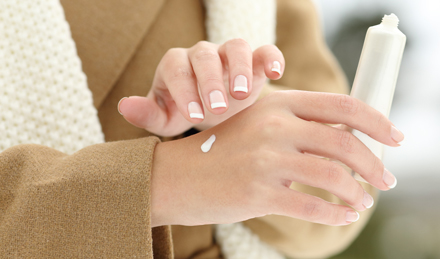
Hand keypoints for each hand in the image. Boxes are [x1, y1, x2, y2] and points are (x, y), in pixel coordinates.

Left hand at [118, 39, 283, 135]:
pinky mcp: (256, 60)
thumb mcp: (167, 119)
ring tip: (241, 93)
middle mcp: (203, 54)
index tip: (194, 117)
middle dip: (210, 80)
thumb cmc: (189, 112)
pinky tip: (275, 74)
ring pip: (236, 46)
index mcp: (177, 66)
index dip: (184, 91)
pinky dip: (271, 58)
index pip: (176, 70)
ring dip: (239, 66)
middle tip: (217, 107)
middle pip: (204, 55)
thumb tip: (125, 105)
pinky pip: (266, 51)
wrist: (218, 111)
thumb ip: (147, 114)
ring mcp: (230, 55)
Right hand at [150, 91, 403, 226]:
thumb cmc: (227, 148)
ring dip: (359, 193)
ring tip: (364, 202)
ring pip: (334, 177)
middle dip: (374, 165)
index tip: (397, 138)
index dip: (378, 122)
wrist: (179, 174)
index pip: (343, 106)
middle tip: (387, 181)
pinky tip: (344, 217)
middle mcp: (276, 126)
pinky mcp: (259, 193)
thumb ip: (303, 123)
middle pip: (345, 143)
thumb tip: (353, 137)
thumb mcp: (262, 122)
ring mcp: (267, 160)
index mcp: (281, 103)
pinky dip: (336, 214)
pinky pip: (312, 206)